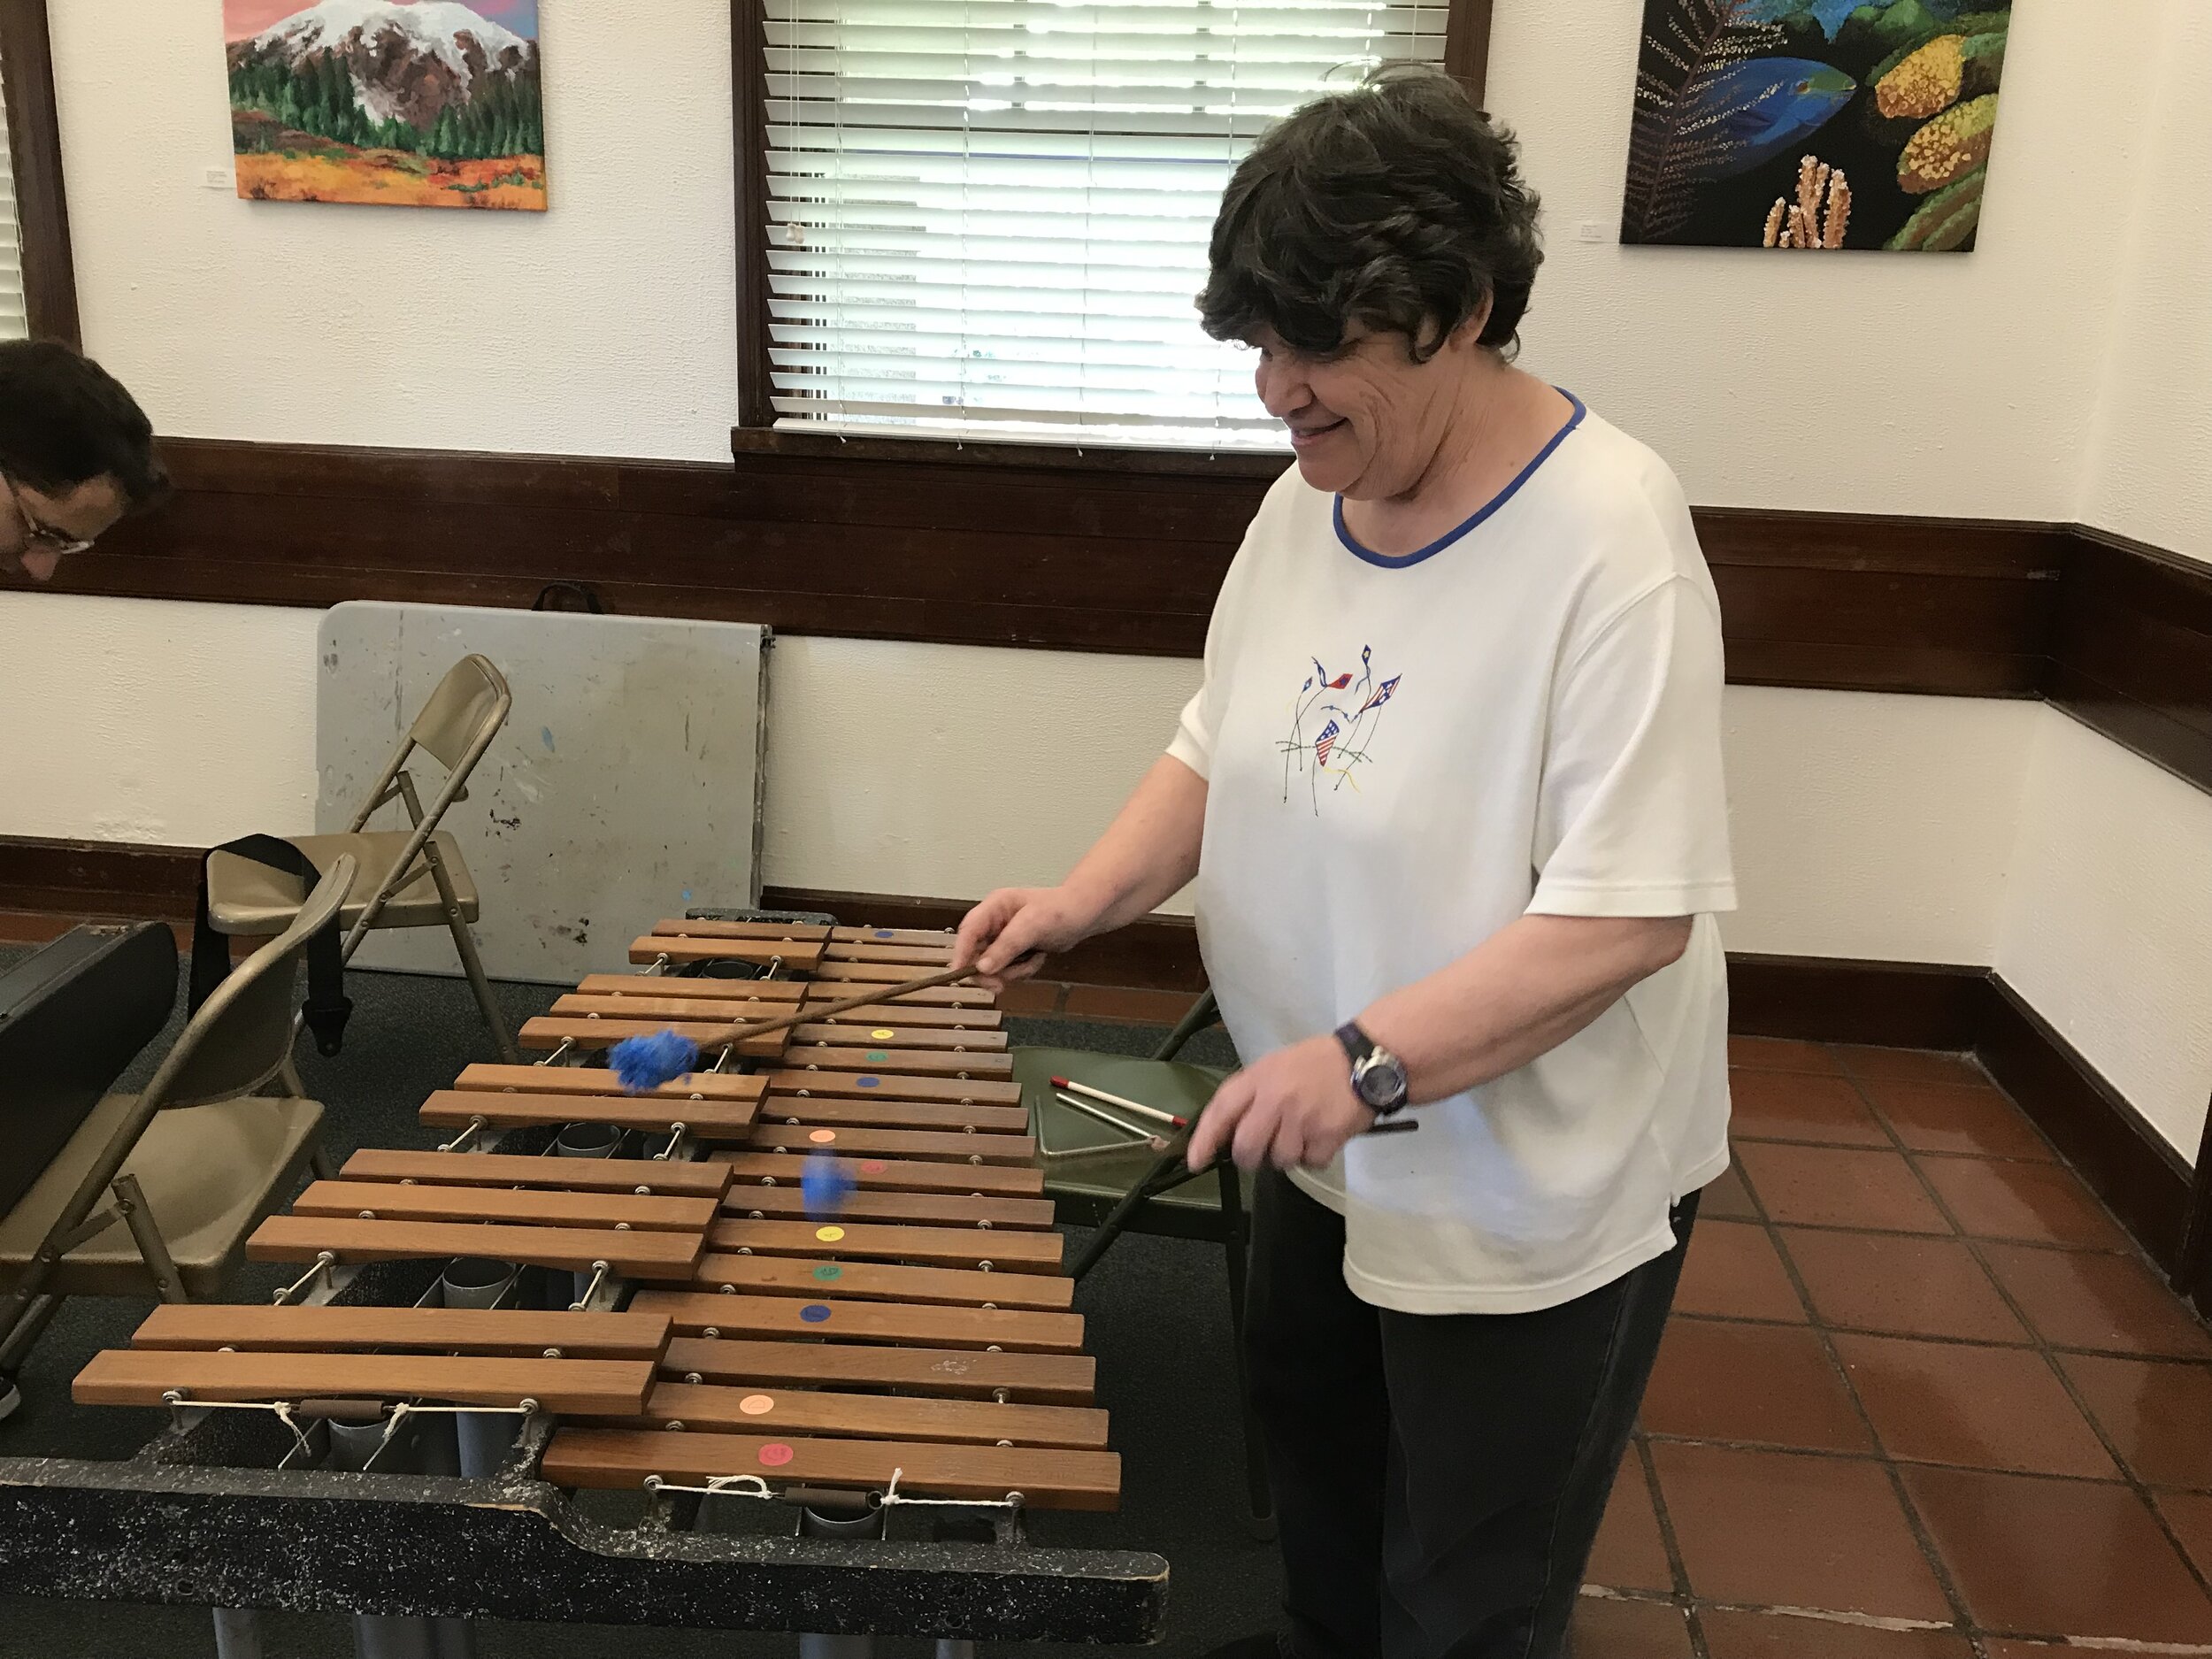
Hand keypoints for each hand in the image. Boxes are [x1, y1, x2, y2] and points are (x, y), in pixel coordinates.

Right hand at [952, 886, 1099, 990]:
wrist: (1085, 914)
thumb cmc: (1061, 910)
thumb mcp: (1032, 926)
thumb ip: (1006, 946)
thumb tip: (982, 968)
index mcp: (994, 907)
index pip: (968, 931)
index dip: (960, 953)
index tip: (957, 974)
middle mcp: (994, 923)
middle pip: (975, 954)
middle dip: (992, 970)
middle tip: (1001, 985)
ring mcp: (1004, 938)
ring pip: (992, 966)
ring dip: (1012, 971)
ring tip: (1032, 961)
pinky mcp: (1014, 950)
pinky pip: (1008, 970)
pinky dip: (1022, 971)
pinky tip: (1037, 959)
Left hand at [1185, 1034, 1373, 1171]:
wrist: (1365, 1060)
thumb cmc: (1316, 1063)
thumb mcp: (1275, 1065)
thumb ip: (1250, 1094)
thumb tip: (1226, 1131)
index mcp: (1259, 1078)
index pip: (1222, 1110)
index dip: (1204, 1138)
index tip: (1195, 1160)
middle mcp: (1276, 1099)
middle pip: (1246, 1148)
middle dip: (1250, 1157)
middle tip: (1262, 1150)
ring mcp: (1302, 1119)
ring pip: (1279, 1160)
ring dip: (1288, 1155)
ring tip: (1302, 1134)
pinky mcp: (1327, 1136)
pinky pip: (1310, 1163)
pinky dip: (1314, 1156)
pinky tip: (1321, 1136)